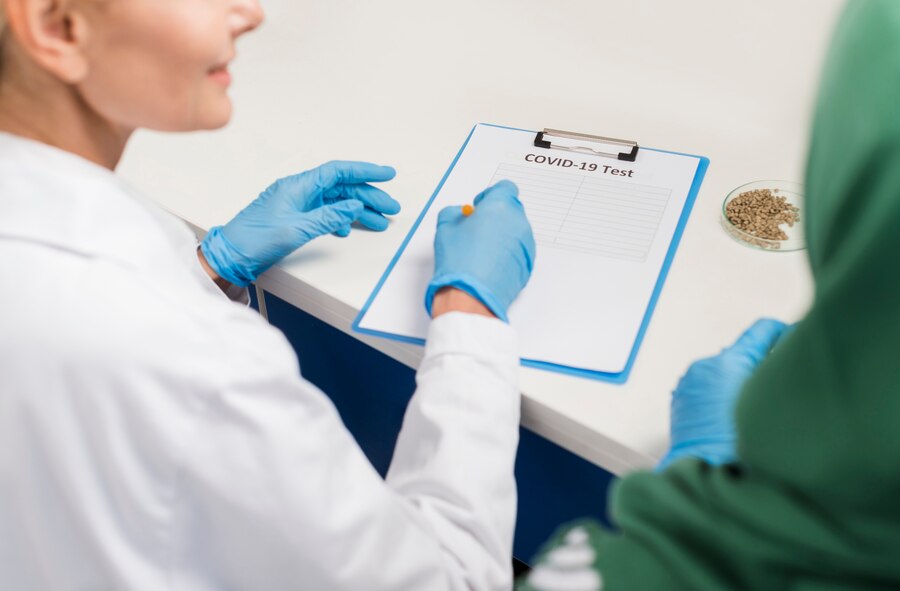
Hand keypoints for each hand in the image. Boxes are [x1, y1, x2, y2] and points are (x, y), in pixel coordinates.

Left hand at [200, 161, 398, 285]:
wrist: (230, 255)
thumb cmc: (253, 239)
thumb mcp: (296, 229)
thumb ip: (329, 217)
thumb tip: (353, 207)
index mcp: (298, 186)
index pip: (339, 172)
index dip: (364, 171)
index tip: (386, 174)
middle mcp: (299, 191)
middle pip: (342, 188)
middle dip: (368, 196)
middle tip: (390, 207)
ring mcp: (298, 205)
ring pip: (336, 202)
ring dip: (359, 210)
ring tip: (379, 221)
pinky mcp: (295, 218)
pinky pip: (326, 213)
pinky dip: (342, 219)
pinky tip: (349, 228)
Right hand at [425, 180, 535, 321]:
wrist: (470, 294)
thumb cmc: (459, 260)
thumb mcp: (446, 226)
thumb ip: (455, 212)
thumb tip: (462, 214)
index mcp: (500, 207)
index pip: (505, 188)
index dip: (490, 196)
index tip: (479, 207)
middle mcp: (518, 223)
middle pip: (511, 209)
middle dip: (496, 215)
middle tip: (478, 228)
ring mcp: (526, 244)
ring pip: (516, 231)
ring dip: (502, 234)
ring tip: (482, 250)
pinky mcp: (528, 263)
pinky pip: (518, 250)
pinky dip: (507, 252)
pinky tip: (489, 264)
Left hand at [658, 318, 788, 469]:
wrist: (706, 474)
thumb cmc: (743, 446)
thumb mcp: (773, 401)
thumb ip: (783, 373)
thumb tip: (791, 357)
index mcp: (729, 362)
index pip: (762, 331)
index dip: (783, 334)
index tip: (795, 339)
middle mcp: (705, 367)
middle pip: (742, 354)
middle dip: (762, 365)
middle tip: (781, 384)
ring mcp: (690, 384)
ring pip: (724, 373)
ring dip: (740, 382)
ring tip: (756, 408)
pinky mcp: (681, 401)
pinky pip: (707, 389)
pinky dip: (722, 395)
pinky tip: (734, 418)